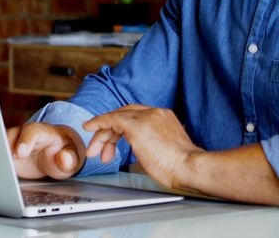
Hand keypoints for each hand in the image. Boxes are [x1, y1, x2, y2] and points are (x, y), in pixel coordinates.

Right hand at [5, 122, 84, 179]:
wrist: (56, 154)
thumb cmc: (63, 153)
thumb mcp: (71, 158)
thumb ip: (69, 158)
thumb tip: (64, 158)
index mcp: (43, 132)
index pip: (33, 132)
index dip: (25, 141)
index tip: (20, 152)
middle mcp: (25, 134)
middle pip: (11, 134)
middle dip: (6, 145)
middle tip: (2, 159)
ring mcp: (14, 143)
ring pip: (0, 143)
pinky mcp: (6, 153)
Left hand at [83, 105, 202, 188]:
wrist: (188, 166)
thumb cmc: (182, 166)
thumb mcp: (167, 149)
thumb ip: (154, 144)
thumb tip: (145, 152)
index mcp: (164, 117)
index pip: (137, 116)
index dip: (120, 126)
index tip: (111, 137)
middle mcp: (155, 112)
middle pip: (125, 115)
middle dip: (109, 131)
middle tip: (99, 149)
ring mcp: (147, 117)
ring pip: (117, 117)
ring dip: (103, 134)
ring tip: (95, 151)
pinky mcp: (137, 125)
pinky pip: (112, 119)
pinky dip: (99, 123)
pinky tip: (90, 129)